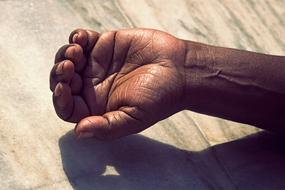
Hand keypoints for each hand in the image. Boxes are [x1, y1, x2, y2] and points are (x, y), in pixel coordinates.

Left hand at [50, 28, 185, 139]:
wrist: (180, 70)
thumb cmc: (160, 97)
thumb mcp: (134, 118)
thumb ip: (107, 127)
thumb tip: (79, 132)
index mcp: (97, 107)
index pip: (68, 107)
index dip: (60, 99)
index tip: (63, 87)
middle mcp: (94, 87)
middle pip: (63, 82)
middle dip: (59, 74)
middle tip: (68, 67)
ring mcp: (98, 65)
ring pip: (69, 59)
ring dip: (65, 54)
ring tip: (76, 52)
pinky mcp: (105, 45)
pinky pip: (82, 40)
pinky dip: (77, 38)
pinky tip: (81, 39)